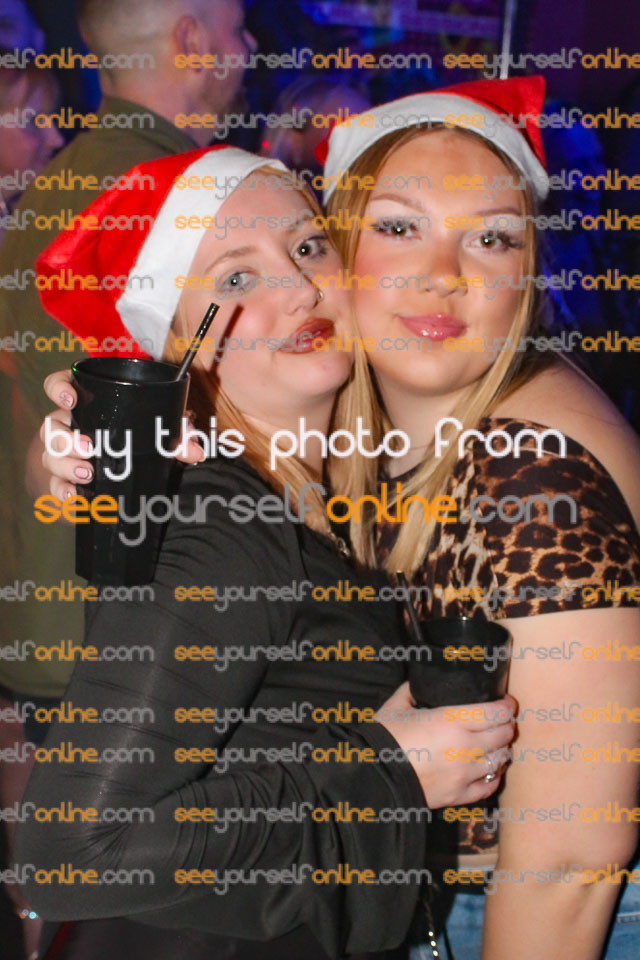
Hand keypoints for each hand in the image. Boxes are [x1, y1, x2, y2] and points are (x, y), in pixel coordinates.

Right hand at [40, 369, 205, 499]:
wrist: (120, 478)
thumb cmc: (136, 442)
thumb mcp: (158, 434)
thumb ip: (177, 437)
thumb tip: (195, 451)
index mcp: (88, 405)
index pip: (61, 385)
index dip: (58, 388)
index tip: (70, 399)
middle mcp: (70, 427)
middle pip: (51, 426)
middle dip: (65, 438)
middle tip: (88, 448)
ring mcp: (63, 455)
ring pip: (49, 455)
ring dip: (65, 465)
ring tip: (87, 474)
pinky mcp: (64, 481)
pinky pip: (54, 486)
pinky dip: (62, 492)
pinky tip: (74, 498)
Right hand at [376, 683, 515, 807]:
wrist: (371, 776)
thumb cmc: (383, 737)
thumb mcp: (396, 706)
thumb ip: (413, 690)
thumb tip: (422, 680)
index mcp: (451, 721)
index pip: (496, 713)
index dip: (507, 705)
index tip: (506, 702)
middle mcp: (464, 748)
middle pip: (503, 735)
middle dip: (506, 725)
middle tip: (502, 720)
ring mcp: (464, 775)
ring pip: (500, 760)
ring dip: (501, 749)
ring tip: (495, 744)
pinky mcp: (458, 796)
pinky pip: (489, 787)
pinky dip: (492, 776)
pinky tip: (488, 768)